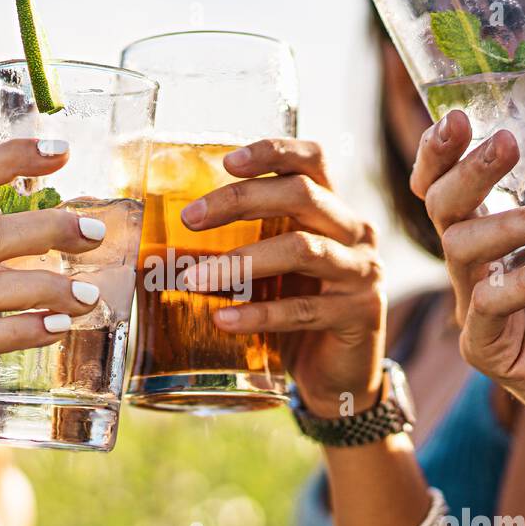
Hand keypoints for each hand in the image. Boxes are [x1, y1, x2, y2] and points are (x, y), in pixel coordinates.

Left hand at [179, 139, 385, 416]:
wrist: (341, 373)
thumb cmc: (297, 310)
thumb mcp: (273, 270)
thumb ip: (242, 247)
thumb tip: (163, 246)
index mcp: (333, 210)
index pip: (314, 160)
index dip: (274, 152)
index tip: (227, 162)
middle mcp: (354, 232)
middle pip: (302, 195)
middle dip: (242, 200)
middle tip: (189, 219)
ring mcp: (361, 272)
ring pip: (302, 250)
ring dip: (241, 262)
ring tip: (193, 278)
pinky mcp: (359, 314)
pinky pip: (302, 311)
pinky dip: (258, 313)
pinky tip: (223, 319)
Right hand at [410, 51, 524, 462]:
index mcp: (497, 229)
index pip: (444, 183)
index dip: (438, 150)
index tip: (456, 115)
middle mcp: (479, 265)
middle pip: (442, 209)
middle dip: (465, 173)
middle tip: (503, 144)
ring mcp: (479, 309)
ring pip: (462, 254)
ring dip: (507, 225)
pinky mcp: (493, 351)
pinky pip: (490, 308)